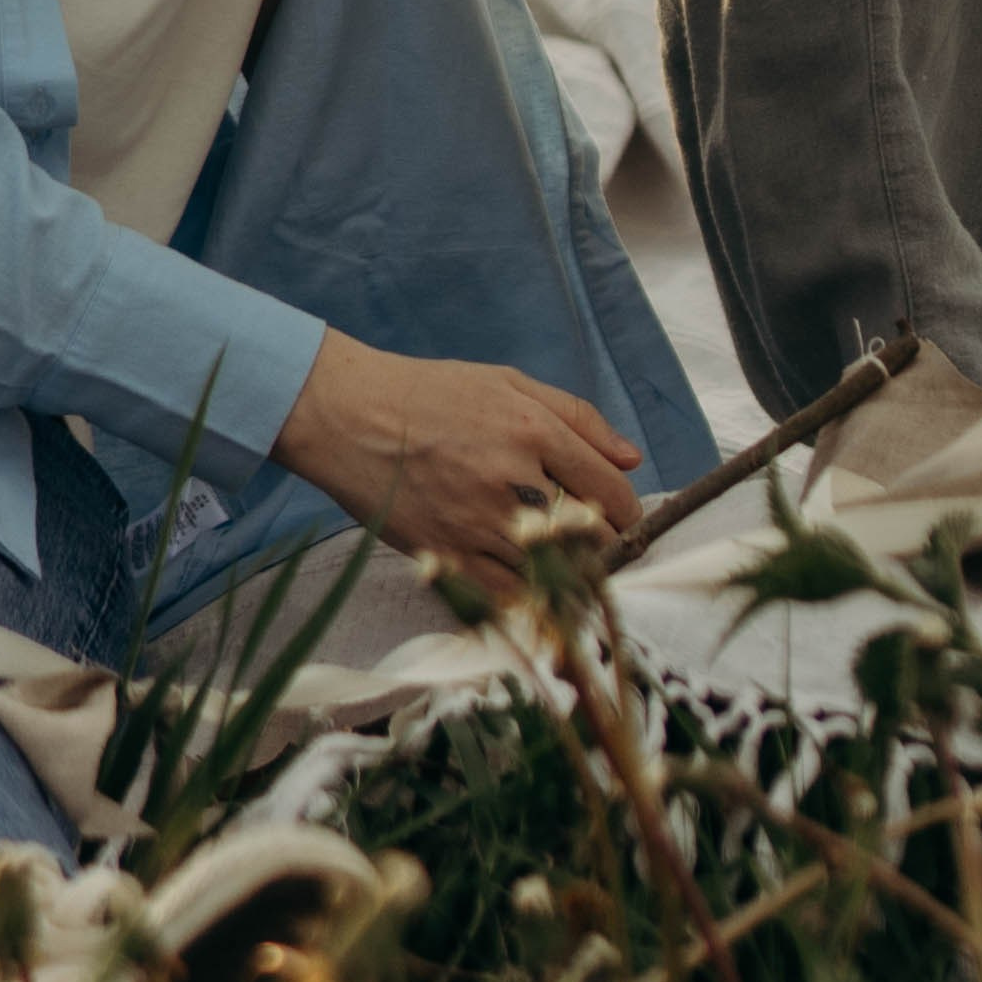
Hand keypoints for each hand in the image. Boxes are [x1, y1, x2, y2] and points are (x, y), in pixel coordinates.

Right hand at [272, 330, 644, 589]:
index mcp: (532, 430)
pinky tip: (524, 578)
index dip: (627, 513)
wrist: (350, 418)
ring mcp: (480, 523)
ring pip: (556, 575)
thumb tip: (632, 459)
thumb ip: (577, 416)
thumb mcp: (507, 383)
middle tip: (598, 545)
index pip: (612, 492)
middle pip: (593, 540)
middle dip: (606, 547)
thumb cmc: (431, 394)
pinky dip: (529, 595)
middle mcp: (513, 479)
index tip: (619, 517)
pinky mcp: (450, 556)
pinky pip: (511, 597)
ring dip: (570, 576)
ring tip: (563, 563)